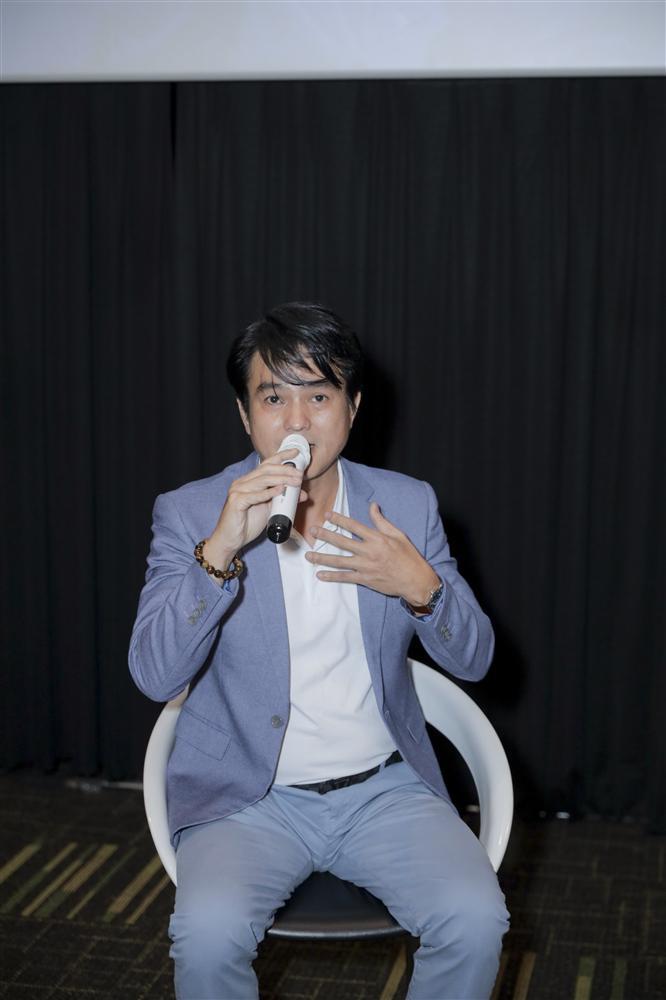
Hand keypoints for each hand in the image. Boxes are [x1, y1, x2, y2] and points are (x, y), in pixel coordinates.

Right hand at [204, 449, 306, 567]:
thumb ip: (283, 500)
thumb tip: (302, 494)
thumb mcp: (269, 510)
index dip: (281, 456)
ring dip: (281, 479)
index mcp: (249, 481)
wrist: (230, 541)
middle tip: (300, 474)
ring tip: (296, 481)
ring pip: (262, 480)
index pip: (266, 464)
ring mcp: (237, 491)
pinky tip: (280, 490)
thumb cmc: (247, 525)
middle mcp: (242, 483)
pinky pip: (254, 495)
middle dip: (285, 470)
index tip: (295, 452)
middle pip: (266, 470)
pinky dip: (268, 492)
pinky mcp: (236, 502)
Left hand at [304, 502, 439, 605]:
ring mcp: (366, 567)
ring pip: (339, 561)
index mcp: (377, 538)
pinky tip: (320, 575)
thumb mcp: (398, 534)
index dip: (339, 519)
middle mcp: (369, 551)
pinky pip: (345, 577)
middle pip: (342, 541)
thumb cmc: (409, 556)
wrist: (415, 580)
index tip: (327, 515)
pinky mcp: (365, 579)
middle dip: (325, 535)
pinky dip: (332, 577)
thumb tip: (373, 506)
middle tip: (312, 531)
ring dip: (322, 558)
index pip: (354, 526)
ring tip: (308, 555)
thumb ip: (382, 521)